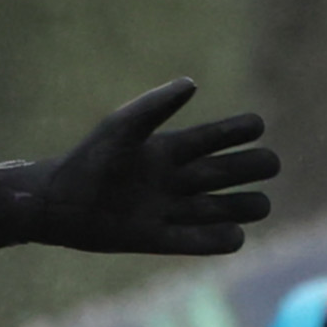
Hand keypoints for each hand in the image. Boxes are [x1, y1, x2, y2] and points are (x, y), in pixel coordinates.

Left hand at [0, 79, 277, 257]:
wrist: (57, 203)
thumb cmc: (89, 159)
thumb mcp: (123, 128)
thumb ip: (155, 106)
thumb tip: (192, 83)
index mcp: (166, 149)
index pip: (213, 138)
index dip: (238, 130)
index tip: (258, 125)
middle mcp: (172, 180)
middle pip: (224, 174)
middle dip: (250, 168)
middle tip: (270, 164)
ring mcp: (166, 210)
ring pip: (216, 209)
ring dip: (242, 207)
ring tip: (262, 205)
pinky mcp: (155, 239)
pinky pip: (194, 242)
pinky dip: (216, 240)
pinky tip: (236, 236)